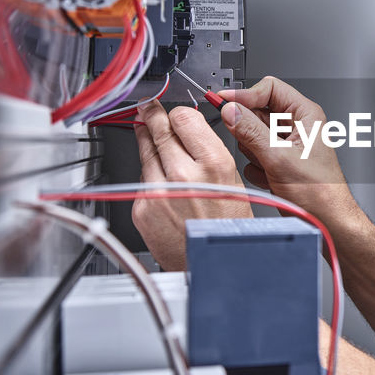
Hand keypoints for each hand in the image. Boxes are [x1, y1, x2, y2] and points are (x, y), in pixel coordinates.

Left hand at [133, 101, 251, 269]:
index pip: (183, 118)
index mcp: (213, 164)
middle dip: (152, 116)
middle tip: (147, 108)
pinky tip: (159, 180)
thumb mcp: (233, 182)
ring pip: (146, 153)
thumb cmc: (227, 228)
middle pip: (159, 130)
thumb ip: (208, 153)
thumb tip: (187, 131)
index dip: (176, 113)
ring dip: (148, 143)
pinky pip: (142, 181)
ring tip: (148, 134)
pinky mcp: (142, 208)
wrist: (211, 265)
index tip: (171, 111)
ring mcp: (158, 191)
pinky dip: (149, 177)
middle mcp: (183, 175)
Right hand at [219, 76, 362, 229]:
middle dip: (250, 132)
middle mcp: (296, 126)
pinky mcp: (277, 161)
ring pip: (251, 135)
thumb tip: (230, 111)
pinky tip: (270, 179)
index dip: (245, 95)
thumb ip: (251, 132)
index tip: (223, 103)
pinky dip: (257, 168)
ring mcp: (285, 144)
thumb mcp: (280, 158)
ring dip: (253, 153)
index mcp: (305, 114)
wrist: (327, 222)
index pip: (269, 88)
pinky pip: (253, 155)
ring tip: (268, 167)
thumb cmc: (321, 192)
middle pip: (256, 112)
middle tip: (253, 146)